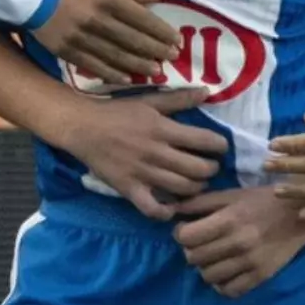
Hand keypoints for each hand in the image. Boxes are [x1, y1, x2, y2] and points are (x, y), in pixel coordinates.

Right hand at [33, 0, 179, 83]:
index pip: (143, 18)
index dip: (161, 31)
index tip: (176, 40)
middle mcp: (97, 20)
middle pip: (133, 39)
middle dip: (156, 49)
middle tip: (173, 58)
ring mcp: (82, 38)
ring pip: (117, 55)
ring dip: (139, 64)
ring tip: (156, 71)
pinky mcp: (68, 51)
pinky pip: (95, 66)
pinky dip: (113, 74)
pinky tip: (128, 80)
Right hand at [62, 88, 227, 220]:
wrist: (83, 127)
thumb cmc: (117, 111)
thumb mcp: (149, 101)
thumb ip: (178, 98)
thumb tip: (206, 92)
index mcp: (163, 129)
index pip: (204, 140)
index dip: (219, 146)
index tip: (221, 147)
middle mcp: (157, 153)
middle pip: (198, 169)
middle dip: (211, 169)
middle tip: (211, 167)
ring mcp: (143, 173)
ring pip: (182, 189)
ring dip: (196, 188)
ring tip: (197, 183)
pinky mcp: (129, 189)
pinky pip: (153, 209)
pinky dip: (166, 212)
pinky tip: (172, 207)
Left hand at [173, 187, 304, 297]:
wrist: (298, 213)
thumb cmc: (261, 199)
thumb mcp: (230, 194)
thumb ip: (201, 202)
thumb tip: (173, 208)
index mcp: (228, 219)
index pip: (187, 237)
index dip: (180, 233)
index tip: (184, 228)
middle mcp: (237, 243)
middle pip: (194, 257)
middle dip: (190, 249)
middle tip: (197, 242)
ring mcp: (249, 263)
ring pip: (208, 276)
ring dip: (204, 266)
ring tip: (211, 255)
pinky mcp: (260, 277)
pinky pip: (229, 290)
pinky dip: (221, 283)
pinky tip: (223, 270)